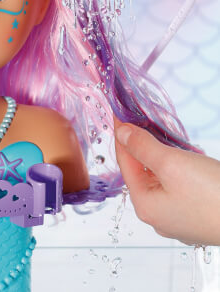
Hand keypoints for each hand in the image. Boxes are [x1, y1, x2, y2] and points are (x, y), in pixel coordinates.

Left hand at [114, 117, 219, 245]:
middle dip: (143, 144)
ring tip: (165, 135)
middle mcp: (158, 215)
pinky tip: (187, 155)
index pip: (124, 162)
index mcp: (145, 205)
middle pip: (142, 170)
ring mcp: (179, 217)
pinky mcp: (197, 213)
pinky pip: (179, 185)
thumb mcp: (171, 164)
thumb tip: (120, 132)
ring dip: (163, 155)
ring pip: (162, 178)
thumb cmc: (214, 196)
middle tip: (143, 119)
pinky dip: (180, 168)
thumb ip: (142, 147)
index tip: (120, 113)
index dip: (122, 134)